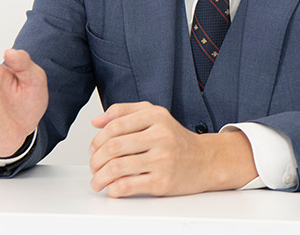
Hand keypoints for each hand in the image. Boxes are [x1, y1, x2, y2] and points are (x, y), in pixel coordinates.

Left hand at [86, 101, 256, 196]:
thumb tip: (97, 121)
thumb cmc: (175, 139)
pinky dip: (113, 189)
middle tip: (93, 166)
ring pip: (117, 167)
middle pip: (113, 147)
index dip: (98, 139)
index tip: (93, 148)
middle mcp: (160, 136)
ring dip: (100, 177)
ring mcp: (162, 160)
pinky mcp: (163, 181)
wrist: (206, 161)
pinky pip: (128, 185)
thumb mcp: (154, 115)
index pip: (115, 126)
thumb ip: (124, 112)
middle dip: (96, 159)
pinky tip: (112, 188)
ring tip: (97, 180)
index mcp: (155, 116)